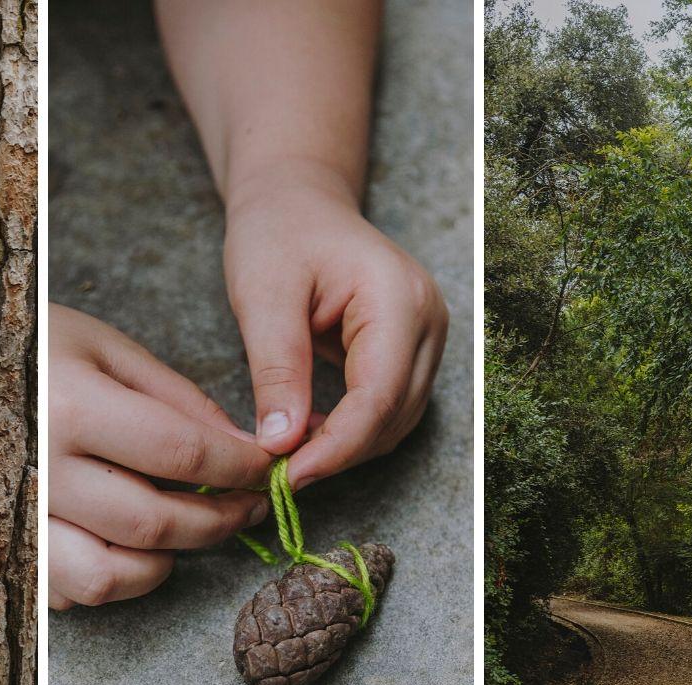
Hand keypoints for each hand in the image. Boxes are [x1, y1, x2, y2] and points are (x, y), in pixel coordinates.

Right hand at [48, 303, 273, 610]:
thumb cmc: (32, 342)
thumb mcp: (107, 348)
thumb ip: (178, 400)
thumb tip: (244, 447)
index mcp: (68, 406)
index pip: (180, 453)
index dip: (240, 467)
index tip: (268, 467)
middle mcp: (36, 469)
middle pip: (152, 523)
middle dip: (219, 520)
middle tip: (249, 506)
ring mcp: (10, 516)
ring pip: (106, 576)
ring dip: (163, 564)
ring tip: (185, 532)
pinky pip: (64, 591)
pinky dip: (108, 579)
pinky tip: (125, 543)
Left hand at [223, 169, 448, 490]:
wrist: (296, 201)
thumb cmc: (278, 233)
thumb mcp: (263, 296)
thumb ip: (276, 370)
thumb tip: (280, 445)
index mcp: (398, 298)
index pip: (378, 396)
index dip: (335, 447)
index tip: (288, 476)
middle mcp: (428, 320)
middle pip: (395, 415)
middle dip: (340, 453)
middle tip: (279, 472)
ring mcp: (428, 335)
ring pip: (398, 420)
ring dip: (347, 447)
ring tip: (290, 455)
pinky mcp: (413, 349)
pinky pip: (390, 407)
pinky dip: (353, 430)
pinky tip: (310, 434)